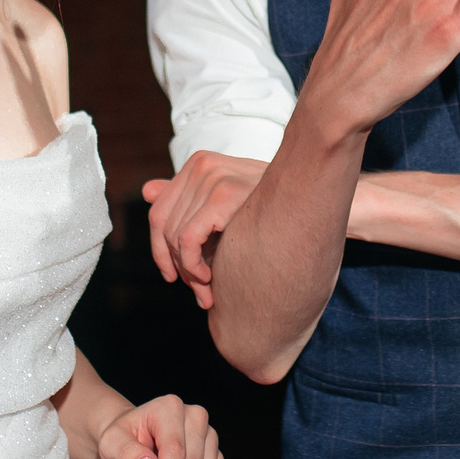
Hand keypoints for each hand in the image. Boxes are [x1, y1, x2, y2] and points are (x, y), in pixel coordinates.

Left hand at [141, 152, 266, 309]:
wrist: (312, 203)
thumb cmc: (271, 209)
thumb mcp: (224, 205)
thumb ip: (187, 199)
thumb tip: (146, 191)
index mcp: (198, 164)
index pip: (159, 211)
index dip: (159, 249)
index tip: (172, 276)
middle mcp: (201, 165)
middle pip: (163, 226)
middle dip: (177, 266)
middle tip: (198, 294)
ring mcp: (212, 176)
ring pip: (175, 237)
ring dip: (189, 274)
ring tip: (208, 292)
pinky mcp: (224, 193)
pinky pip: (187, 239)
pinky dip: (192, 265)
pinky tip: (210, 279)